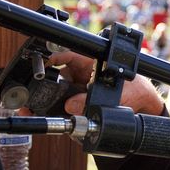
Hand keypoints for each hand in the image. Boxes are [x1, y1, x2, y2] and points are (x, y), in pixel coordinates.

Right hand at [18, 51, 164, 116]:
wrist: (141, 103)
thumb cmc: (134, 90)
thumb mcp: (118, 95)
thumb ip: (93, 100)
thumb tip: (71, 105)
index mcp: (92, 64)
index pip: (69, 54)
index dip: (55, 56)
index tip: (45, 62)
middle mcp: (82, 75)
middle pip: (57, 75)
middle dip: (44, 83)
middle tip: (32, 92)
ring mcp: (78, 89)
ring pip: (56, 92)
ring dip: (44, 99)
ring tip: (29, 107)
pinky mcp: (77, 103)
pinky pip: (61, 105)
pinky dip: (51, 110)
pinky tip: (40, 115)